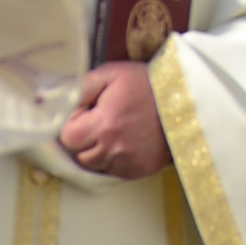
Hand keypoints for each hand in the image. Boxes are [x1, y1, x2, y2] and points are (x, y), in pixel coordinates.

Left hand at [55, 60, 168, 178]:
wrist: (185, 102)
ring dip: (96, 151)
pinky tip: (125, 141)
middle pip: (78, 154)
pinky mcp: (137, 171)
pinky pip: (113, 171)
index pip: (67, 137)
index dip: (72, 123)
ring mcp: (126, 163)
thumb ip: (83, 86)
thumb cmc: (147, 85)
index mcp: (103, 124)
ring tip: (112, 132)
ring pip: (94, 165)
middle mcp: (112, 149)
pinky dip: (113, 159)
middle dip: (82, 139)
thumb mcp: (112, 74)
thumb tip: (60, 99)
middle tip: (98, 122)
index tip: (86, 113)